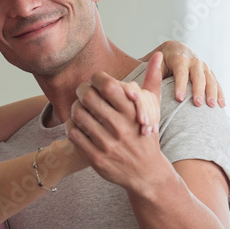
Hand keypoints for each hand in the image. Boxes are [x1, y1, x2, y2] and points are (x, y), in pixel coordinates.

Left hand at [66, 52, 165, 191]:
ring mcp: (107, 144)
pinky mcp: (96, 158)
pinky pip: (73, 134)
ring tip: (80, 108)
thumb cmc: (146, 135)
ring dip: (75, 108)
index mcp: (133, 112)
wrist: (147, 173)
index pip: (108, 84)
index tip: (96, 82)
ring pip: (77, 115)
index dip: (97, 79)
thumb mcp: (153, 109)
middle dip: (82, 91)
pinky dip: (71, 126)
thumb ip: (152, 81)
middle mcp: (120, 127)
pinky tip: (77, 125)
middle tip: (83, 93)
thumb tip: (158, 55)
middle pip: (88, 97)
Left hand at [150, 41, 224, 106]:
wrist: (176, 50)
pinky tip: (222, 105)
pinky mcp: (209, 73)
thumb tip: (142, 81)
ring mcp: (203, 66)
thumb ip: (151, 71)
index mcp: (179, 57)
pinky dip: (220, 93)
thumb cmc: (161, 61)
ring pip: (210, 79)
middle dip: (198, 90)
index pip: (180, 71)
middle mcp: (193, 60)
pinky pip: (216, 83)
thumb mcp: (155, 63)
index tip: (179, 99)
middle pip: (198, 75)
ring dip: (212, 92)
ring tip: (212, 106)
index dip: (180, 84)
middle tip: (197, 104)